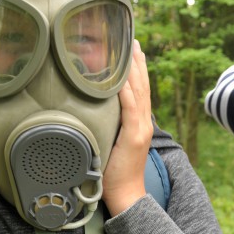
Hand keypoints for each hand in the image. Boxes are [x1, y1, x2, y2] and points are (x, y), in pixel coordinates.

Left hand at [103, 40, 153, 216]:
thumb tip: (90, 112)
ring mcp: (140, 128)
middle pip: (142, 85)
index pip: (139, 90)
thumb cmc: (114, 172)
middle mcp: (143, 122)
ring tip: (131, 50)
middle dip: (137, 62)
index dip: (136, 70)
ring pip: (139, 92)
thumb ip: (107, 127)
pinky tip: (121, 77)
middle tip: (131, 40)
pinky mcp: (134, 136)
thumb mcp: (111, 144)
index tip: (131, 51)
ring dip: (134, 69)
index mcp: (138, 123)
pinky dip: (127, 91)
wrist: (125, 194)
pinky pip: (131, 108)